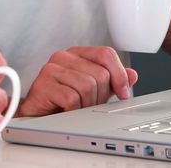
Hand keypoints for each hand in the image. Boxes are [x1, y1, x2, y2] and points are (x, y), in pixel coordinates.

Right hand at [18, 46, 138, 116]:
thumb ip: (112, 81)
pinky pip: (72, 99)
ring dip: (86, 104)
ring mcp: (51, 68)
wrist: (37, 116)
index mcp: (76, 54)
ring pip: (87, 86)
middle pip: (100, 74)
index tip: (123, 93)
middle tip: (89, 105)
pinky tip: (65, 111)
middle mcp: (63, 57)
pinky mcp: (43, 84)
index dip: (119, 75)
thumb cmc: (62, 102)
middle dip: (101, 95)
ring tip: (76, 108)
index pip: (106, 54)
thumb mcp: (94, 91)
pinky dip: (73, 110)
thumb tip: (133, 75)